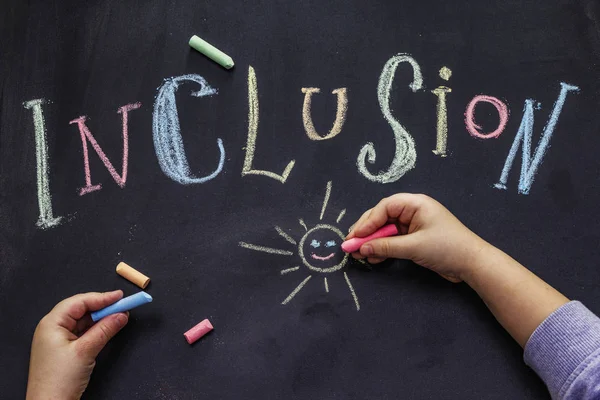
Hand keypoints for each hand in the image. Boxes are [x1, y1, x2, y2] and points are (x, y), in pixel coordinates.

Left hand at [26, 291, 128, 399]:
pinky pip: (82, 332)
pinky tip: (107, 328)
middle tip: (122, 305)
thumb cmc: (58, 381)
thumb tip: (121, 315)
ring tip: (118, 316)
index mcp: (51, 323)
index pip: (79, 302)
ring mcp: (57, 339)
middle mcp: (52, 328)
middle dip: (102, 307)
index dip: (101, 297)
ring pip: (82, 320)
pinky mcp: (63, 349)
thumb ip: (105, 329)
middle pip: (80, 309)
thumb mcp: (86, 351)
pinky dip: (95, 329)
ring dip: (100, 318)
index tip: (120, 297)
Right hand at [347, 193, 489, 281]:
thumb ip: (386, 246)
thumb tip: (361, 248)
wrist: (472, 264)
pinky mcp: (414, 239)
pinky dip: (382, 249)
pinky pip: (392, 241)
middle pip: (382, 217)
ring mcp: (413, 225)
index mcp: (415, 203)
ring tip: (358, 255)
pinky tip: (373, 259)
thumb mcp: (414, 247)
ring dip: (372, 243)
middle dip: (366, 232)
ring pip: (385, 230)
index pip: (384, 208)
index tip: (355, 237)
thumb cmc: (447, 248)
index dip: (367, 222)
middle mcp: (412, 211)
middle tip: (351, 245)